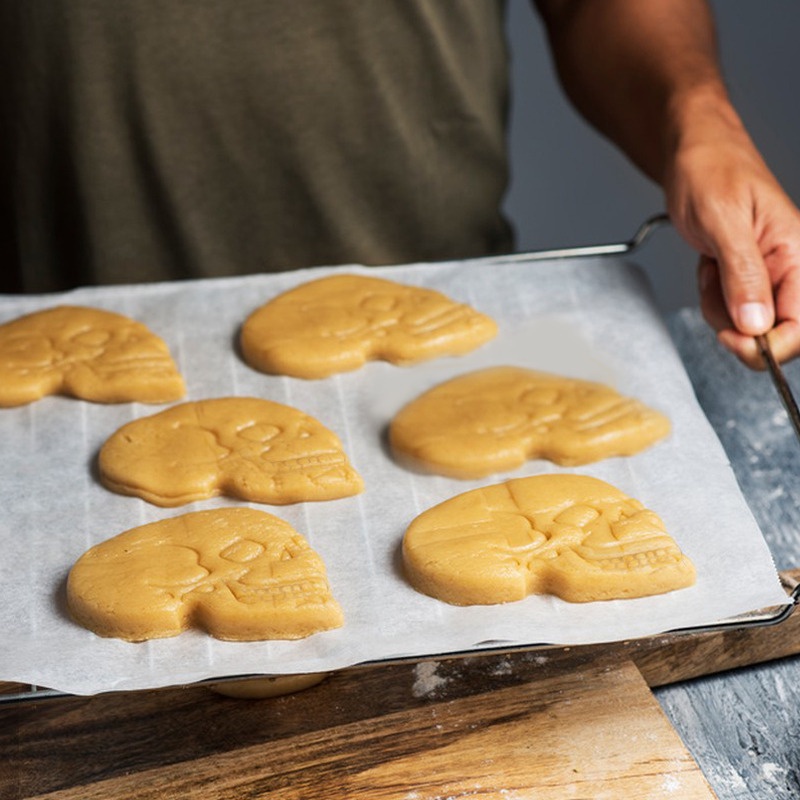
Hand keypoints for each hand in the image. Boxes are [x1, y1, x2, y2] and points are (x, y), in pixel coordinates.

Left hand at [664, 101, 799, 367]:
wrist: (692, 152)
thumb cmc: (710, 170)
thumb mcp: (722, 221)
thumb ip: (742, 275)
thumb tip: (756, 324)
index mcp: (798, 253)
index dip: (765, 344)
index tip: (733, 337)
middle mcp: (791, 267)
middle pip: (773, 332)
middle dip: (736, 322)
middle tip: (716, 288)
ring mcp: (769, 274)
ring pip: (747, 325)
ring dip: (718, 305)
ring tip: (712, 265)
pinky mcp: (748, 277)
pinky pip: (731, 309)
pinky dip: (712, 296)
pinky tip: (710, 266)